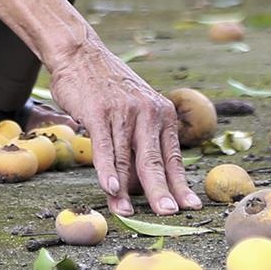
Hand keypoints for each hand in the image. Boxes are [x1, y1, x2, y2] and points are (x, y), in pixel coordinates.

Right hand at [46, 40, 201, 217]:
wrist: (81, 53)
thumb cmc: (107, 88)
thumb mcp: (135, 108)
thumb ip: (142, 139)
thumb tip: (144, 182)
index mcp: (162, 113)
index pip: (172, 156)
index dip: (180, 184)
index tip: (189, 206)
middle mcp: (148, 112)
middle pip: (155, 161)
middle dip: (162, 192)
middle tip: (168, 215)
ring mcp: (123, 112)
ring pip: (127, 159)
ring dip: (126, 191)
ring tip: (127, 213)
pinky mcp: (99, 112)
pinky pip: (105, 148)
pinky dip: (108, 170)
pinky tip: (111, 189)